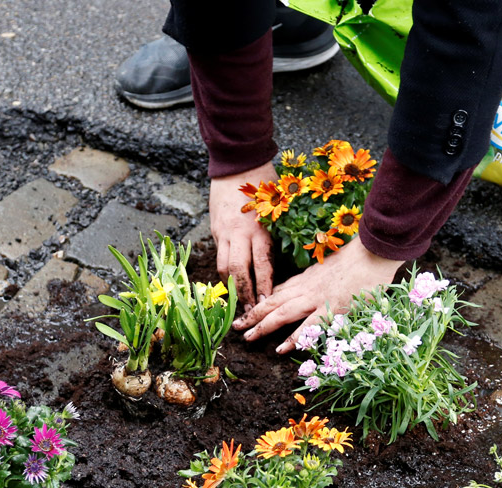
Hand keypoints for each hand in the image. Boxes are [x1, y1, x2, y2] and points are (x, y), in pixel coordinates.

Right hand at [210, 161, 277, 308]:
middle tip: (250, 310)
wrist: (237, 162)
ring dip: (231, 286)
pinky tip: (231, 281)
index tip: (266, 303)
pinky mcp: (215, 229)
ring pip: (223, 267)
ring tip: (238, 300)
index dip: (263, 287)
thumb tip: (286, 259)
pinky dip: (225, 270)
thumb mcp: (278, 207)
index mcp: (260, 228)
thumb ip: (278, 233)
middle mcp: (239, 233)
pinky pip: (219, 255)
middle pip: (239, 271)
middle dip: (244, 293)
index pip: (262, 265)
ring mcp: (224, 232)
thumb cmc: (265, 183)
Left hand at [234, 235, 403, 353]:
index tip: (247, 310)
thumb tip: (303, 286)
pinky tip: (280, 349)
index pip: (278, 291)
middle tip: (236, 326)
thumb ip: (318, 278)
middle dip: (252, 314)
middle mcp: (307, 288)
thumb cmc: (359, 259)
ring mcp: (317, 298)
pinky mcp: (331, 308)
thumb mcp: (332, 266)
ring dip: (263, 326)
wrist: (373, 252)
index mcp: (307, 278)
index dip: (261, 302)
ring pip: (282, 313)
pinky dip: (293, 338)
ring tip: (247, 338)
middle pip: (273, 302)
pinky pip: (308, 326)